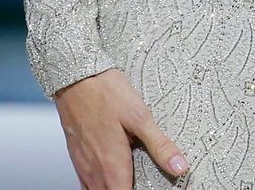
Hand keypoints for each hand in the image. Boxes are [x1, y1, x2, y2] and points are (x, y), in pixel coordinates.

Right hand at [52, 68, 188, 188]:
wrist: (75, 76)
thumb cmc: (105, 92)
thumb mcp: (139, 116)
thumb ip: (159, 145)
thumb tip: (179, 166)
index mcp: (112, 166)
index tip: (154, 189)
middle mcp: (94, 171)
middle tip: (142, 182)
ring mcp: (83, 165)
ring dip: (113, 188)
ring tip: (130, 180)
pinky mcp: (77, 156)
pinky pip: (86, 183)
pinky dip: (100, 184)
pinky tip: (110, 174)